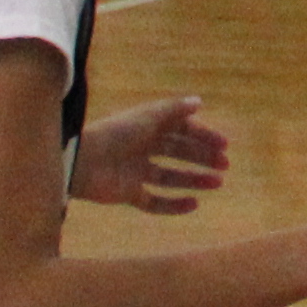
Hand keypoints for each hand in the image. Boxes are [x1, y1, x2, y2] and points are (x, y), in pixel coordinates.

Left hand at [70, 97, 229, 215]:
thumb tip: (199, 101)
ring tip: (217, 184)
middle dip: (202, 158)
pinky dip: (173, 205)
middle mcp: (142, 149)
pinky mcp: (128, 194)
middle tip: (225, 166)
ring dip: (194, 180)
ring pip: (170, 177)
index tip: (224, 145)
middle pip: (178, 153)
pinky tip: (194, 204)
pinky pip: (154, 201)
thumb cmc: (116, 133)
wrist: (82, 161)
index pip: (181, 131)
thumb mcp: (149, 117)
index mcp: (147, 127)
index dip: (203, 136)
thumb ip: (174, 110)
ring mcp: (135, 173)